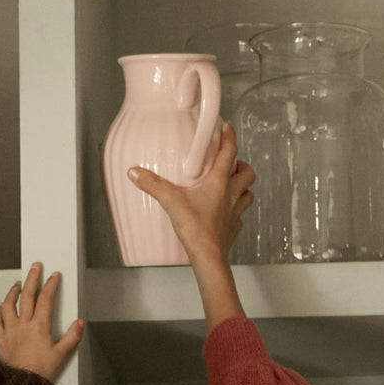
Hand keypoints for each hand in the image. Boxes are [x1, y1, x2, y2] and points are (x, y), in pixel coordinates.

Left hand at [0, 262, 83, 379]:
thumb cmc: (40, 372)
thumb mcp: (61, 355)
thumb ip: (72, 337)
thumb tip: (79, 323)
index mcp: (39, 327)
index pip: (46, 299)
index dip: (50, 285)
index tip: (54, 276)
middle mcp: (23, 325)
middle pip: (27, 295)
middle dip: (32, 278)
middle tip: (35, 267)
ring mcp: (10, 331)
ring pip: (9, 304)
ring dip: (13, 291)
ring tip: (18, 284)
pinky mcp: (2, 340)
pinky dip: (0, 311)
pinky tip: (2, 307)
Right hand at [126, 122, 254, 261]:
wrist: (209, 258)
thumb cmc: (196, 229)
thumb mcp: (171, 202)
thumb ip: (153, 185)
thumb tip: (135, 172)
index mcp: (219, 182)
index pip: (230, 151)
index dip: (229, 136)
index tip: (226, 127)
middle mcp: (232, 195)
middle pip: (248, 172)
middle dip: (241, 165)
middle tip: (230, 164)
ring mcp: (235, 213)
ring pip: (248, 194)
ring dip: (243, 187)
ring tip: (231, 186)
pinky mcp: (233, 229)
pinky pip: (240, 216)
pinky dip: (235, 211)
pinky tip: (225, 213)